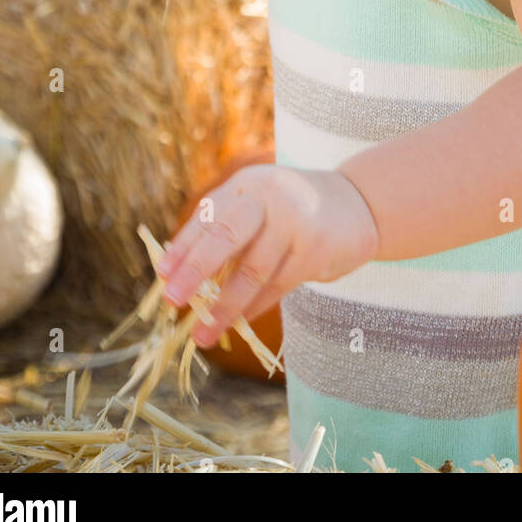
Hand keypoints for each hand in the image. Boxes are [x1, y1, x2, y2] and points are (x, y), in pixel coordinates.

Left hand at [157, 165, 379, 346]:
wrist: (360, 201)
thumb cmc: (294, 211)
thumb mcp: (260, 207)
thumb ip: (227, 231)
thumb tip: (180, 277)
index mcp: (246, 185)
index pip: (207, 216)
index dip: (182, 247)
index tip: (161, 277)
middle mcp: (268, 196)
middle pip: (226, 235)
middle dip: (195, 270)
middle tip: (172, 300)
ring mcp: (295, 220)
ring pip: (252, 270)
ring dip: (225, 307)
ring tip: (202, 335)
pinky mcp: (317, 246)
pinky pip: (279, 284)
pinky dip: (255, 307)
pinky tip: (240, 322)